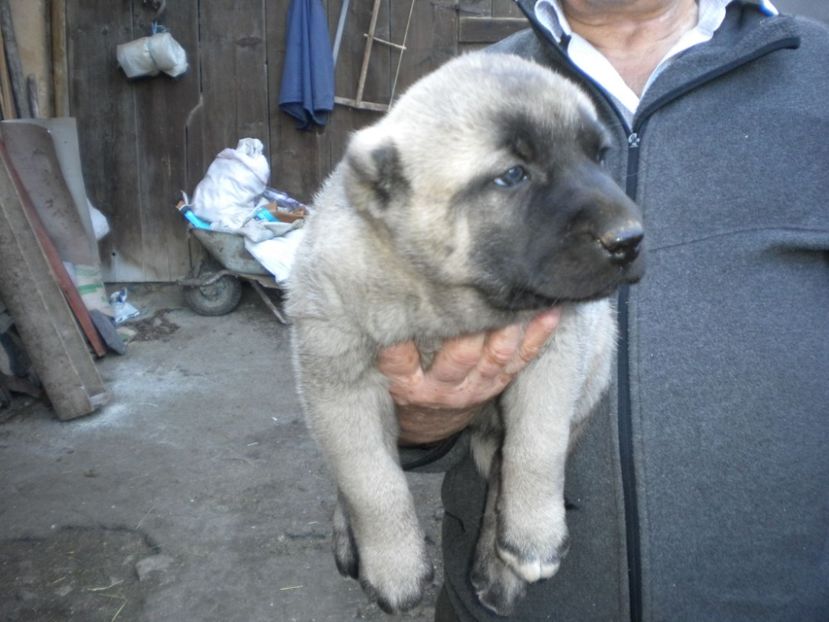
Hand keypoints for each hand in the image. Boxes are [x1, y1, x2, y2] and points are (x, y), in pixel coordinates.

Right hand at [378, 308, 561, 445]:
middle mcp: (441, 390)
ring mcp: (475, 389)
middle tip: (479, 286)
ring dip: (510, 327)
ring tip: (521, 296)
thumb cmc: (404, 380)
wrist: (429, 421)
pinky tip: (551, 311)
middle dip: (472, 323)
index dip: (404, 336)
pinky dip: (538, 335)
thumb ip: (387, 341)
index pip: (400, 359)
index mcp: (406, 386)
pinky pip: (522, 360)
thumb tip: (375, 293)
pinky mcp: (498, 384)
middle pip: (459, 356)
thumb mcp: (384, 371)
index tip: (409, 301)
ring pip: (496, 357)